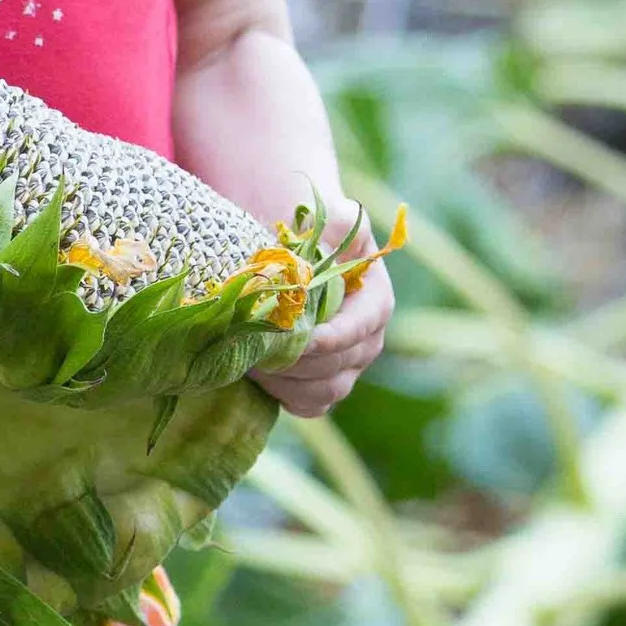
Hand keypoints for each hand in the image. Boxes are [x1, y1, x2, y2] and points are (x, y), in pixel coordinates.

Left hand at [257, 216, 393, 416]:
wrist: (291, 259)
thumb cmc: (312, 235)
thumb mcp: (329, 219)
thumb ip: (337, 224)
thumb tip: (330, 238)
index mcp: (374, 302)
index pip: (361, 327)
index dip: (334, 337)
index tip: (302, 338)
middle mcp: (367, 341)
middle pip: (338, 364)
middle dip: (296, 357)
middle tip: (255, 343)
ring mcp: (346, 368)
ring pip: (324, 389)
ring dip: (285, 379)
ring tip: (252, 357)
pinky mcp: (321, 386)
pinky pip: (309, 405)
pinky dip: (284, 396)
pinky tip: (259, 375)